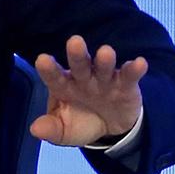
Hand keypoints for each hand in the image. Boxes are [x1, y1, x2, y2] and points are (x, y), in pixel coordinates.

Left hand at [30, 36, 146, 146]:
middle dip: (77, 55)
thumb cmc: (82, 122)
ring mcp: (105, 80)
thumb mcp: (65, 132)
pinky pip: (129, 75)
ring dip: (105, 60)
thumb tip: (35, 129)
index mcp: (64, 87)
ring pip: (104, 67)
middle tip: (75, 42)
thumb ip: (51, 130)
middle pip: (79, 65)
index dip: (49, 69)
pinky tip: (139, 63)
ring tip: (106, 52)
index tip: (42, 60)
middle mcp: (83, 79)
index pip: (54, 77)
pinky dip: (135, 69)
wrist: (111, 128)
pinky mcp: (126, 85)